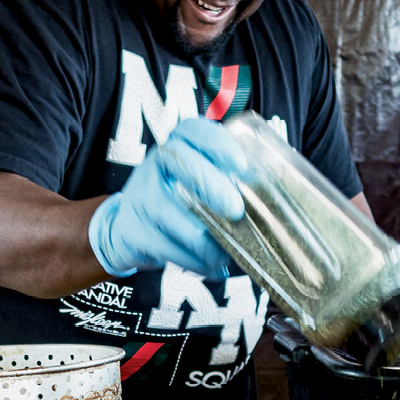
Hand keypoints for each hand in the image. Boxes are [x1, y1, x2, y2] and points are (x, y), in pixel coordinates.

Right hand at [88, 116, 247, 277]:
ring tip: (224, 256)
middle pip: (179, 163)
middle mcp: (155, 165)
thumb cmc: (178, 203)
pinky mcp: (132, 231)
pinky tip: (212, 268)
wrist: (127, 229)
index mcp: (177, 146)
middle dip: (210, 185)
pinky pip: (165, 248)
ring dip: (202, 239)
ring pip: (168, 213)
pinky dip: (193, 262)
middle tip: (235, 210)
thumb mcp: (197, 183)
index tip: (240, 164)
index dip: (215, 143)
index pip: (191, 130)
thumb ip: (226, 183)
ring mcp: (140, 197)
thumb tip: (272, 202)